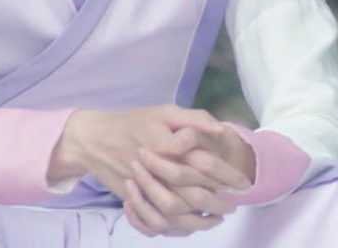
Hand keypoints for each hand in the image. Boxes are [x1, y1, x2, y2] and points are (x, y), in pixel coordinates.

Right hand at [122, 124, 254, 237]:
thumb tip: (221, 130)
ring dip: (201, 217)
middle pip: (194, 194)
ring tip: (219, 215)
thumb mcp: (165, 112)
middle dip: (219, 201)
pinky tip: (194, 222)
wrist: (95, 140)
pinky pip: (158, 222)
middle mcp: (156, 169)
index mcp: (167, 145)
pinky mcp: (134, 200)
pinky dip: (177, 226)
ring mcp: (143, 188)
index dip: (227, 175)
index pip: (205, 165)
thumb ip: (195, 119)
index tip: (243, 182)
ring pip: (177, 212)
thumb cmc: (134, 122)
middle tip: (236, 201)